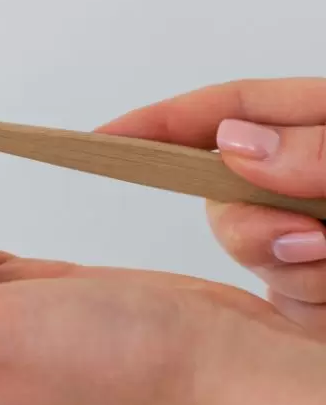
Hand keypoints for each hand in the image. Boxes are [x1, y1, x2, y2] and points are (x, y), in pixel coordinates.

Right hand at [97, 77, 325, 335]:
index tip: (101, 139)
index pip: (229, 110)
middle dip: (244, 216)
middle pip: (229, 185)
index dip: (162, 122)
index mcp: (323, 124)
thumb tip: (235, 144)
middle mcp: (307, 179)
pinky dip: (305, 294)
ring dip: (287, 259)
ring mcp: (312, 232)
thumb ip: (321, 149)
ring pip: (254, 244)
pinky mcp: (315, 293)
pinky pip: (285, 294)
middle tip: (298, 236)